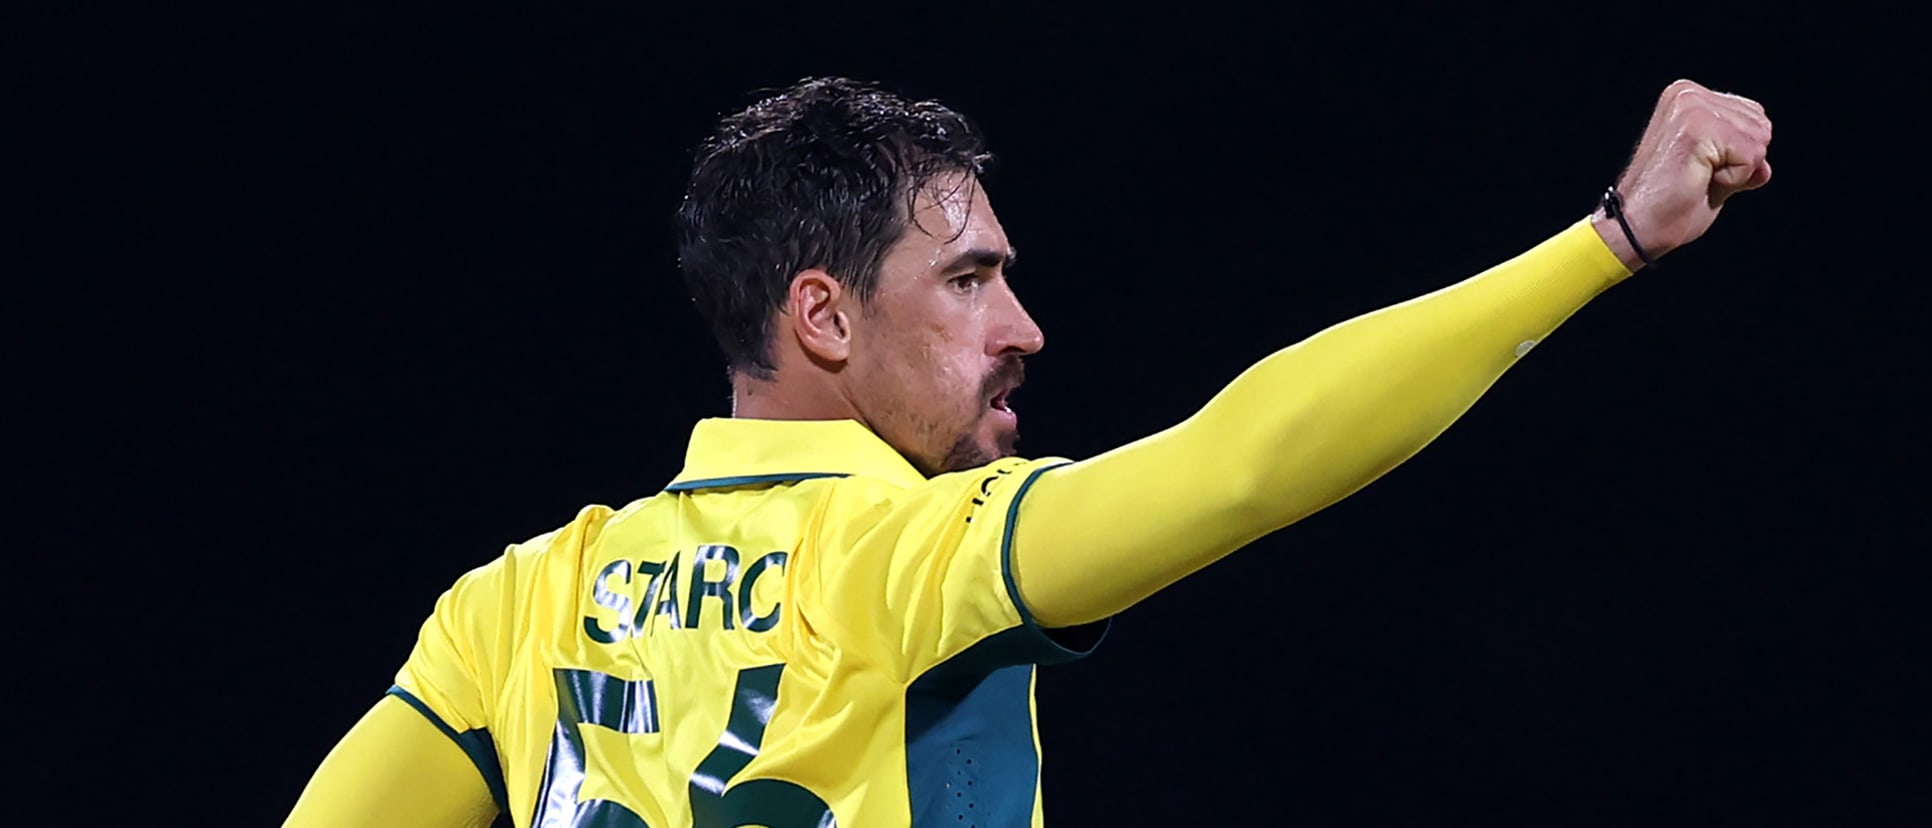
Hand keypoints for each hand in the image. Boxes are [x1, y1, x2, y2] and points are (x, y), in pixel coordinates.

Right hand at [1593, 79, 1773, 270]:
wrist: (1635, 228)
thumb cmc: (1666, 207)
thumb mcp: (1713, 175)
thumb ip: (1741, 161)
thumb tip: (1764, 168)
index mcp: (1688, 97)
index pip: (1754, 116)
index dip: (1738, 155)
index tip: (1699, 169)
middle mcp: (1688, 94)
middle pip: (1761, 125)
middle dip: (1741, 161)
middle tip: (1698, 177)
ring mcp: (1691, 108)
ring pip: (1758, 140)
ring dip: (1736, 171)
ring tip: (1696, 179)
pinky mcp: (1698, 128)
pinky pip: (1750, 156)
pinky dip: (1733, 179)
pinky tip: (1699, 182)